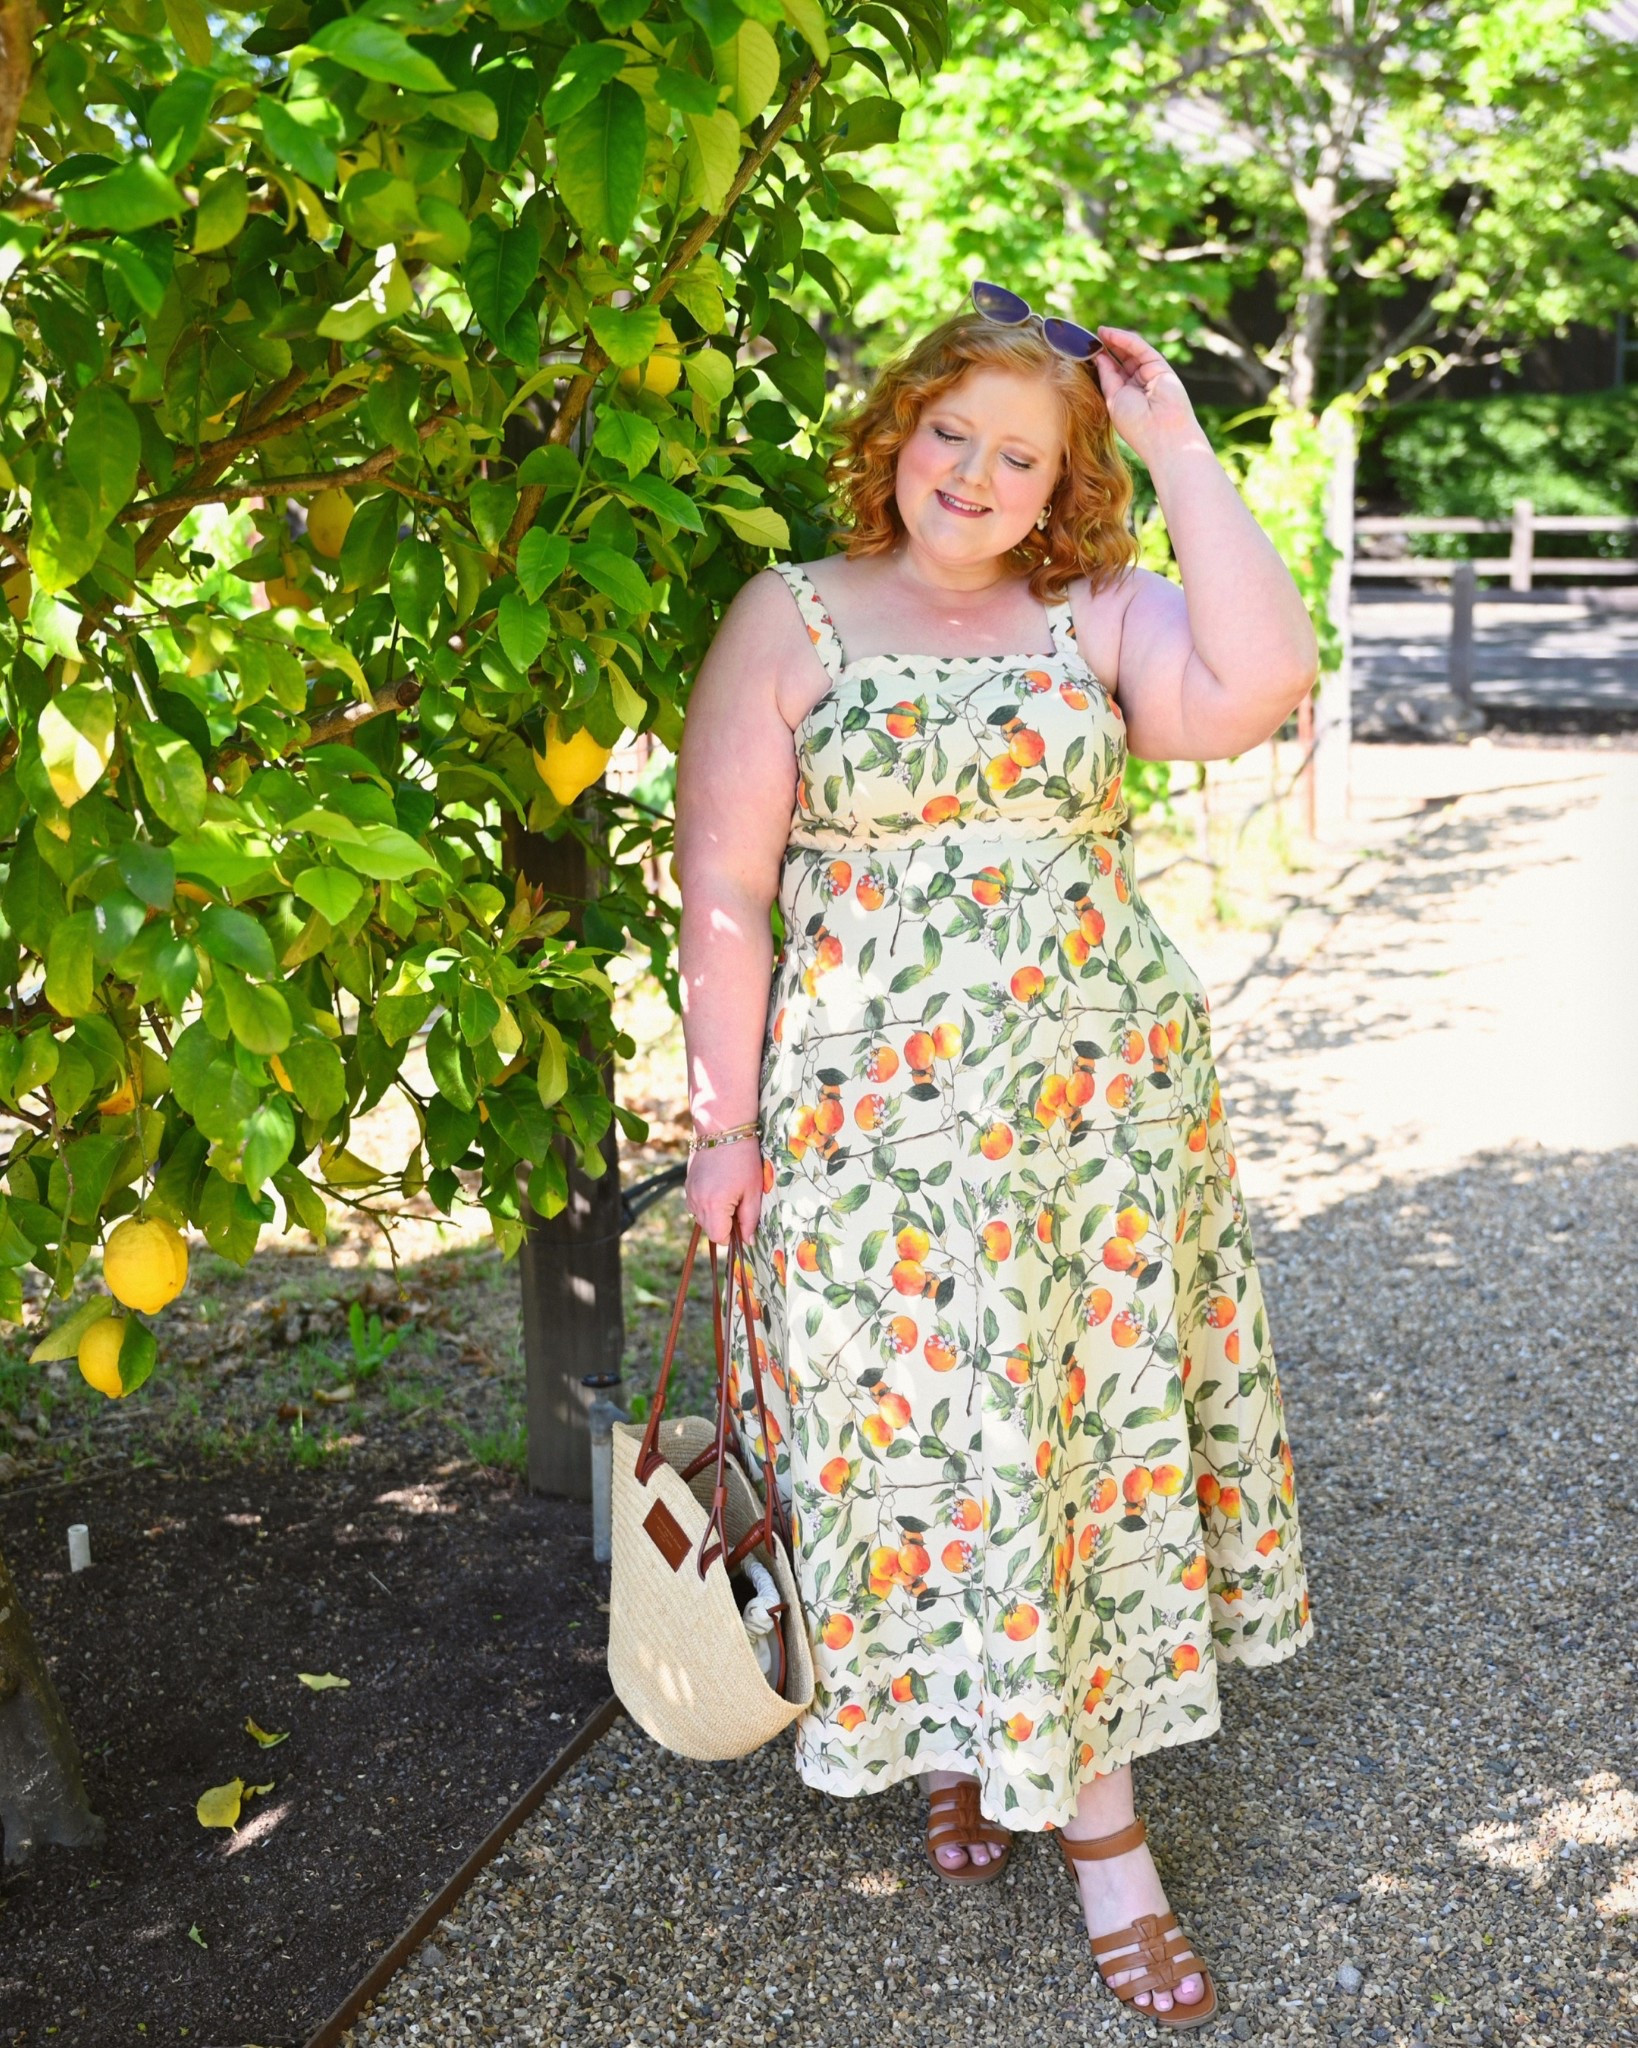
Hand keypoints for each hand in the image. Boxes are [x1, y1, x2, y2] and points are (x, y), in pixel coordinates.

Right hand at [686, 1138, 763, 1245]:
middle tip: (738, 1201)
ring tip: (728, 1191)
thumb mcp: (753, 1191)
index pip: (719, 1237)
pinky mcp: (687, 1184)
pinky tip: (718, 1185)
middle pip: (709, 1229)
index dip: (732, 1234)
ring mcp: (689, 1193)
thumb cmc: (743, 1159)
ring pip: (701, 1217)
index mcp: (714, 1206)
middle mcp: (697, 1202)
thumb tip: (748, 1242)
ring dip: (714, 1213)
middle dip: (724, 1223)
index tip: (742, 1219)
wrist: (723, 1129)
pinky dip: (706, 1202)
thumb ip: (750, 1219)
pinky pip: (696, 1204)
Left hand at [1091, 328, 1204, 467]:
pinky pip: (1140, 349)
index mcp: (1126, 396)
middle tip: (1090, 336)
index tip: (1084, 349)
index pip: (1112, 373)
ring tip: (1099, 332)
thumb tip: (1098, 357)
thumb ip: (1107, 376)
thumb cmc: (1135, 424)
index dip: (1100, 360)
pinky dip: (1126, 340)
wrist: (1160, 433)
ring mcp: (1150, 374)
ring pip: (1131, 352)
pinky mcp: (1160, 366)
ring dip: (1115, 340)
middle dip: (1107, 347)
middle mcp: (1139, 384)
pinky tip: (1111, 334)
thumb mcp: (1113, 399)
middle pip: (1122, 360)